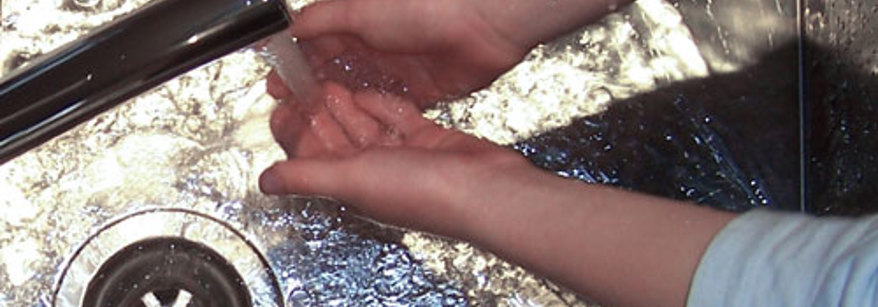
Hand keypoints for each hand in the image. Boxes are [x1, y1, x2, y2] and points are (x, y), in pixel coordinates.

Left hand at [260, 81, 533, 237]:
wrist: (483, 190)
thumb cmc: (424, 193)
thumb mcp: (351, 179)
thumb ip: (307, 177)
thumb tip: (267, 183)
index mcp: (354, 187)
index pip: (314, 160)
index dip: (298, 135)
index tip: (285, 109)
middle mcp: (376, 174)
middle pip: (338, 141)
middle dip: (320, 115)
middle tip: (304, 87)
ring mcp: (403, 157)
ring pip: (367, 128)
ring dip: (348, 107)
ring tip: (330, 84)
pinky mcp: (428, 141)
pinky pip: (398, 119)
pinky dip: (382, 105)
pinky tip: (369, 93)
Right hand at [279, 0, 531, 107]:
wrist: (482, 22)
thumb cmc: (423, 5)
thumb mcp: (359, 8)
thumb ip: (320, 21)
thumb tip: (286, 28)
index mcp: (357, 22)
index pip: (317, 47)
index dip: (296, 68)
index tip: (277, 88)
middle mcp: (376, 46)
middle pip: (337, 75)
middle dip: (314, 94)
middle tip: (292, 116)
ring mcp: (398, 70)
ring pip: (361, 95)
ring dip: (341, 110)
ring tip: (318, 130)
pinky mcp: (422, 91)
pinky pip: (391, 109)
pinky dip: (374, 119)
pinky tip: (358, 134)